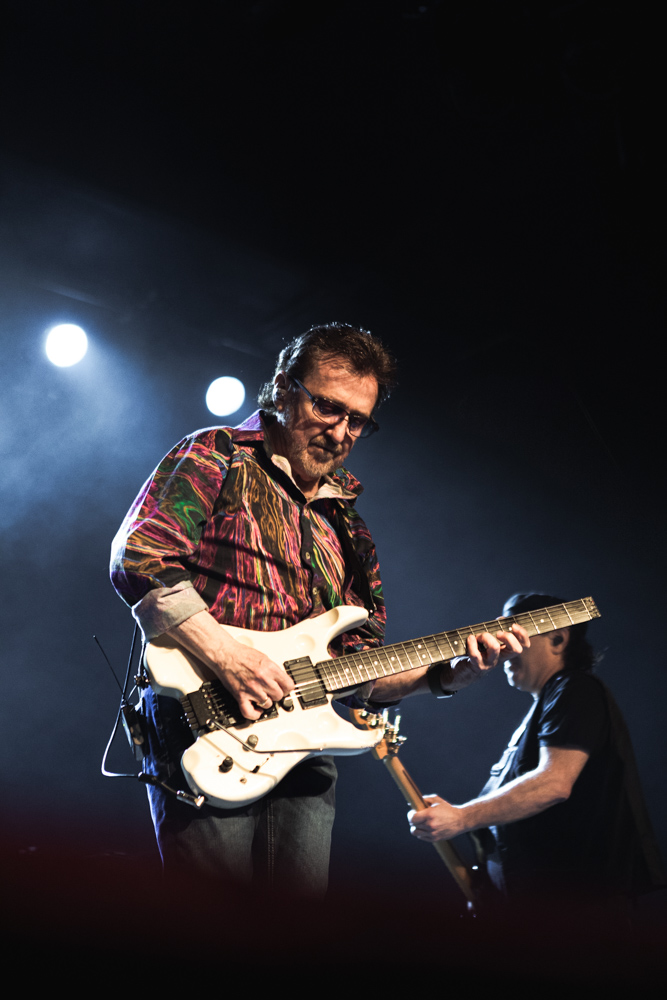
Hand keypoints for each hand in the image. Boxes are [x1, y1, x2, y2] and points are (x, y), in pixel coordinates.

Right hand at [168, 610, 293, 720]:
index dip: (287, 688)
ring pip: (267, 704)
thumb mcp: (264, 658)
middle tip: (271, 691)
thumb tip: (282, 681)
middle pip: (279, 696)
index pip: (289, 685)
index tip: (284, 689)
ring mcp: (252, 689)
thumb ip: (274, 671)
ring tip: (262, 696)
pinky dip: (254, 714)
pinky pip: (250, 712)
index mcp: (270, 668)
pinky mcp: (240, 696)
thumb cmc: (242, 654)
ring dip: (266, 702)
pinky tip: (256, 710)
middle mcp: (262, 679)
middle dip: (276, 694)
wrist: (225, 654)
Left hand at [408, 794, 464, 840]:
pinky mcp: (435, 839)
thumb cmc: (448, 809)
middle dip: (413, 820)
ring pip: (415, 833)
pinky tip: (425, 828)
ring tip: (420, 824)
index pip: (412, 819)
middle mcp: (430, 825)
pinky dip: (421, 833)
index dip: (410, 815)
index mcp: (430, 814)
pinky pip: (422, 837)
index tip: (412, 812)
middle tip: (416, 817)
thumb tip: (413, 802)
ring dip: (416, 828)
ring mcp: (432, 833)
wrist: (460, 820)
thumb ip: (424, 800)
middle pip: (413, 825)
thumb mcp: (437, 800)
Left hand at [435, 624, 529, 691]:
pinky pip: (476, 654)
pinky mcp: (477, 665)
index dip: (522, 635)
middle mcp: (500, 658)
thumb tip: (501, 619)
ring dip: (486, 636)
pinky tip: (470, 638)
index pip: (524, 646)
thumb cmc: (475, 653)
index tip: (513, 625)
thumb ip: (495, 630)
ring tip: (479, 636)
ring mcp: (489, 663)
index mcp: (505, 651)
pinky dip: (472, 644)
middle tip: (498, 633)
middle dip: (509, 637)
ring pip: (495, 649)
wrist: (461, 672)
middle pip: (516, 650)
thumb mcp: (487, 642)